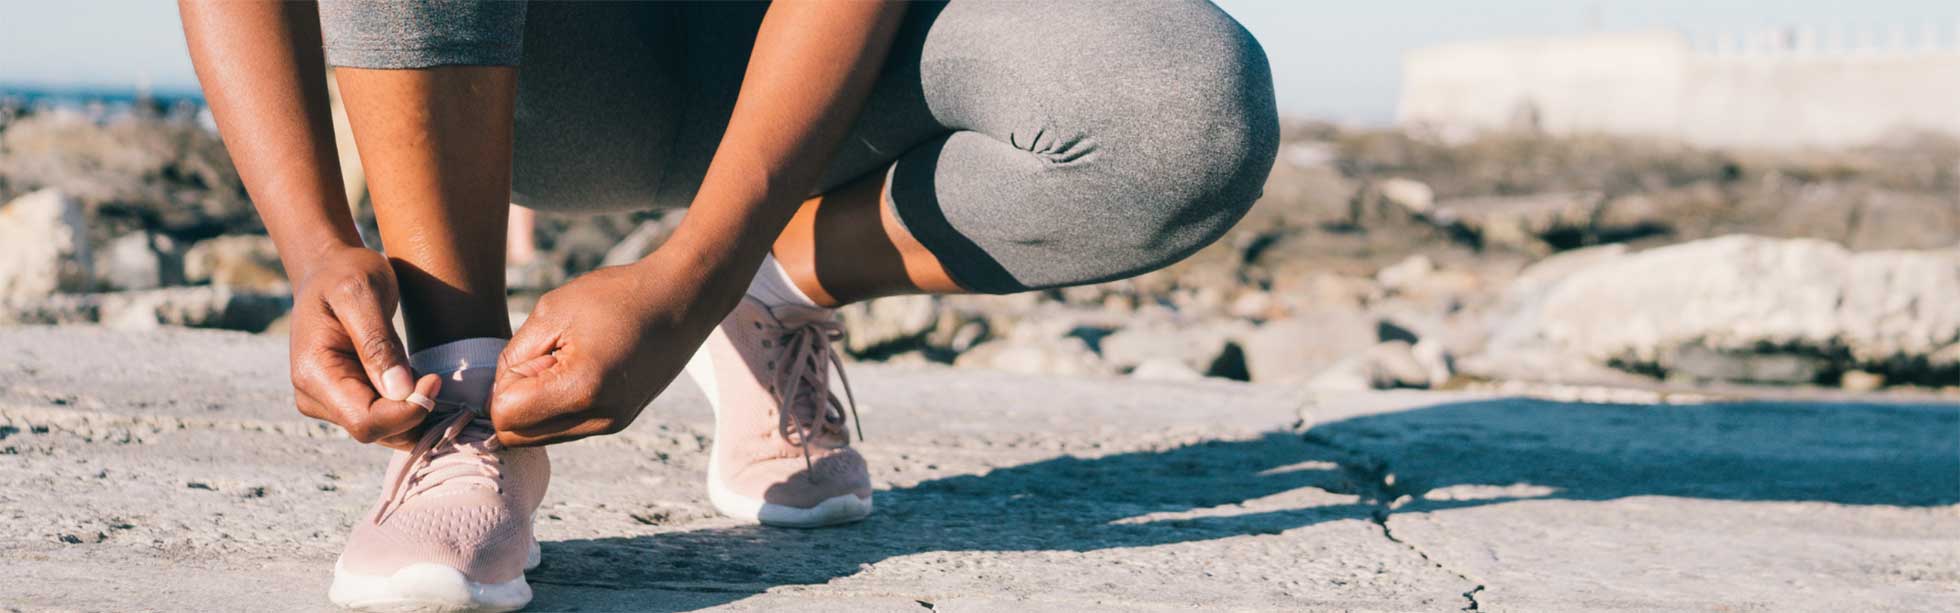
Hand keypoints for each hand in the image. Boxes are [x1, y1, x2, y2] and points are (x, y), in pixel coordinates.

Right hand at [288, 245, 443, 448]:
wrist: (330, 270)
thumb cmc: (346, 274)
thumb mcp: (362, 293)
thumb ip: (378, 343)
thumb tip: (400, 391)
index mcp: (313, 373)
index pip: (365, 421)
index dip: (407, 412)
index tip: (436, 380)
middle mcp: (315, 396)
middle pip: (376, 432)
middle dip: (415, 414)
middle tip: (441, 379)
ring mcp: (329, 401)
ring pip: (383, 432)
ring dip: (415, 415)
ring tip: (435, 380)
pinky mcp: (347, 399)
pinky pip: (384, 420)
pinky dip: (409, 409)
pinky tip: (424, 384)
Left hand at [491, 253, 742, 445]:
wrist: (682, 299)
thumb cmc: (618, 296)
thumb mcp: (552, 311)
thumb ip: (515, 356)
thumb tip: (497, 394)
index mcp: (581, 389)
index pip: (505, 415)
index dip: (502, 384)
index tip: (531, 352)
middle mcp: (599, 418)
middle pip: (518, 437)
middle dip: (514, 402)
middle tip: (541, 359)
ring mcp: (612, 424)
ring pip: (540, 437)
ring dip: (536, 406)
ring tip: (564, 362)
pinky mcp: (619, 421)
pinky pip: (566, 428)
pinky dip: (557, 406)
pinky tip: (579, 370)